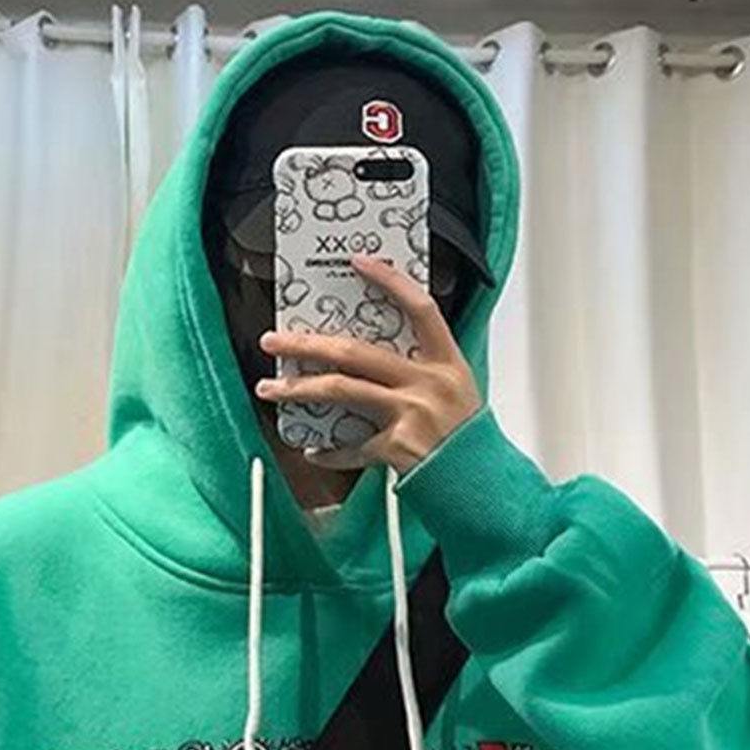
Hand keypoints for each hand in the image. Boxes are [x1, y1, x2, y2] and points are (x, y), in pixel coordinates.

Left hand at [254, 254, 481, 471]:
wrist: (479, 485)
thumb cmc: (467, 443)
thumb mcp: (458, 394)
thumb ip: (423, 372)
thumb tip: (375, 359)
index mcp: (446, 363)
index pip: (420, 309)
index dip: (390, 282)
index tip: (359, 263)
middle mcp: (427, 383)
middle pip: (356, 351)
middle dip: (307, 343)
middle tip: (275, 340)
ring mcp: (411, 413)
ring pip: (341, 390)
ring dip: (299, 389)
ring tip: (271, 389)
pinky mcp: (397, 447)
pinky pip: (353, 447)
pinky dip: (331, 453)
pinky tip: (314, 451)